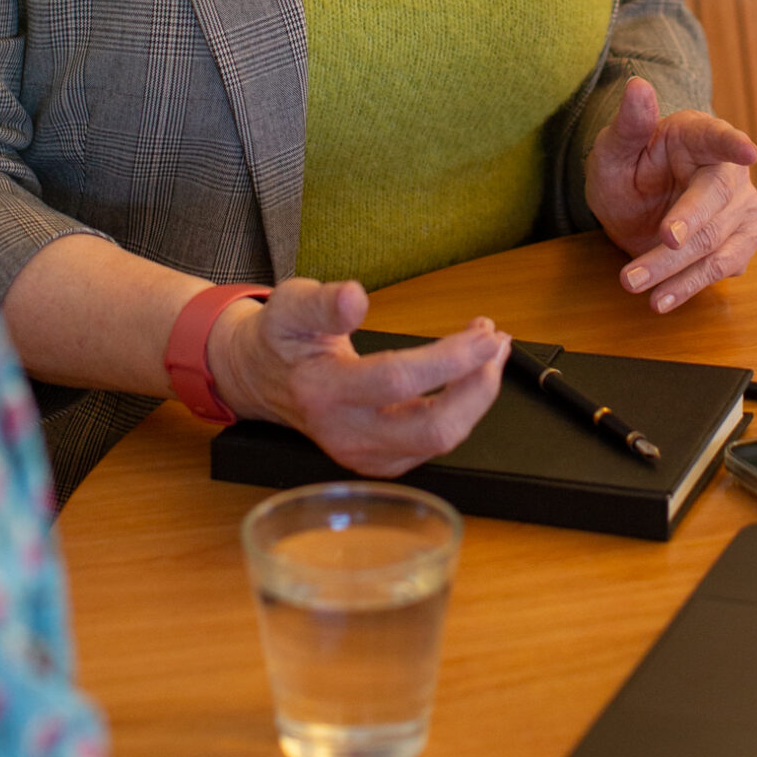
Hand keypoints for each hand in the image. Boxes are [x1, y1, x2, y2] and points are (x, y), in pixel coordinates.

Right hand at [213, 279, 509, 475]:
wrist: (260, 379)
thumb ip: (323, 303)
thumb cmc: (280, 337)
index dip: (449, 358)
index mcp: (323, 393)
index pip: (397, 380)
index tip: (485, 331)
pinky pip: (434, 442)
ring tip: (489, 348)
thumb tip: (356, 297)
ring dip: (477, 395)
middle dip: (478, 387)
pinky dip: (462, 408)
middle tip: (496, 340)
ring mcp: (365, 455)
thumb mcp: (290, 305)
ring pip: (440, 441)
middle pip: (432, 429)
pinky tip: (469, 373)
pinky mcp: (380, 459)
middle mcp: (346, 434)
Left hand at [585, 76, 756, 312]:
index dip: (733, 145)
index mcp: (699, 135)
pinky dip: (690, 286)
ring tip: (635, 285)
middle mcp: (729, 171)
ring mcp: (741, 208)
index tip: (748, 152)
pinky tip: (662, 298)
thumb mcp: (614, 148)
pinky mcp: (741, 242)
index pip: (720, 137)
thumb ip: (628, 123)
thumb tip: (637, 85)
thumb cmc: (627, 167)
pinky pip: (721, 268)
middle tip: (655, 247)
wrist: (636, 203)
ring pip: (715, 245)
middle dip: (682, 232)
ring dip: (676, 271)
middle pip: (713, 204)